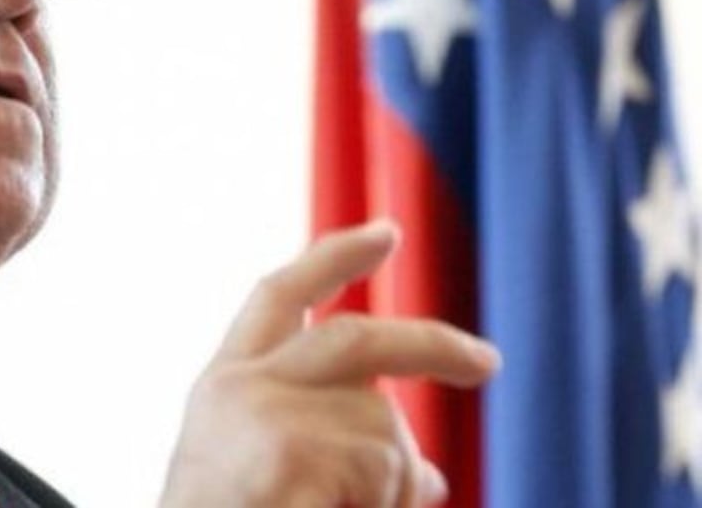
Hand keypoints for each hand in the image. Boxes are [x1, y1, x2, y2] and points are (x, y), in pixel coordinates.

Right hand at [158, 220, 500, 507]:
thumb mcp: (271, 478)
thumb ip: (333, 450)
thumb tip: (429, 475)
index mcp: (225, 384)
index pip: (278, 296)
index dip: (334, 258)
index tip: (386, 232)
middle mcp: (241, 387)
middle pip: (356, 338)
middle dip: (430, 344)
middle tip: (488, 362)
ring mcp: (264, 415)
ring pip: (384, 425)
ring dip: (394, 486)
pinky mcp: (290, 454)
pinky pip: (389, 475)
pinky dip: (387, 505)